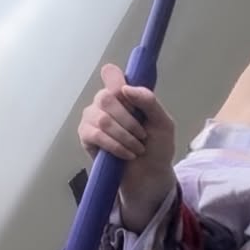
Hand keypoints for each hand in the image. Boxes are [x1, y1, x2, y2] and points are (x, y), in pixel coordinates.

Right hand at [78, 63, 175, 230]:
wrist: (151, 176)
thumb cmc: (156, 148)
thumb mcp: (163, 123)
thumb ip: (149, 102)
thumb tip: (126, 89)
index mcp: (123, 94)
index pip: (111, 74)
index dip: (117, 82)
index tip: (129, 96)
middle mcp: (104, 102)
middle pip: (107, 97)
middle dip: (129, 120)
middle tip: (142, 135)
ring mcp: (92, 118)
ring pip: (102, 118)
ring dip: (125, 136)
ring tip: (137, 148)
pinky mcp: (86, 136)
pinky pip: (96, 135)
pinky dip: (115, 146)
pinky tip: (127, 154)